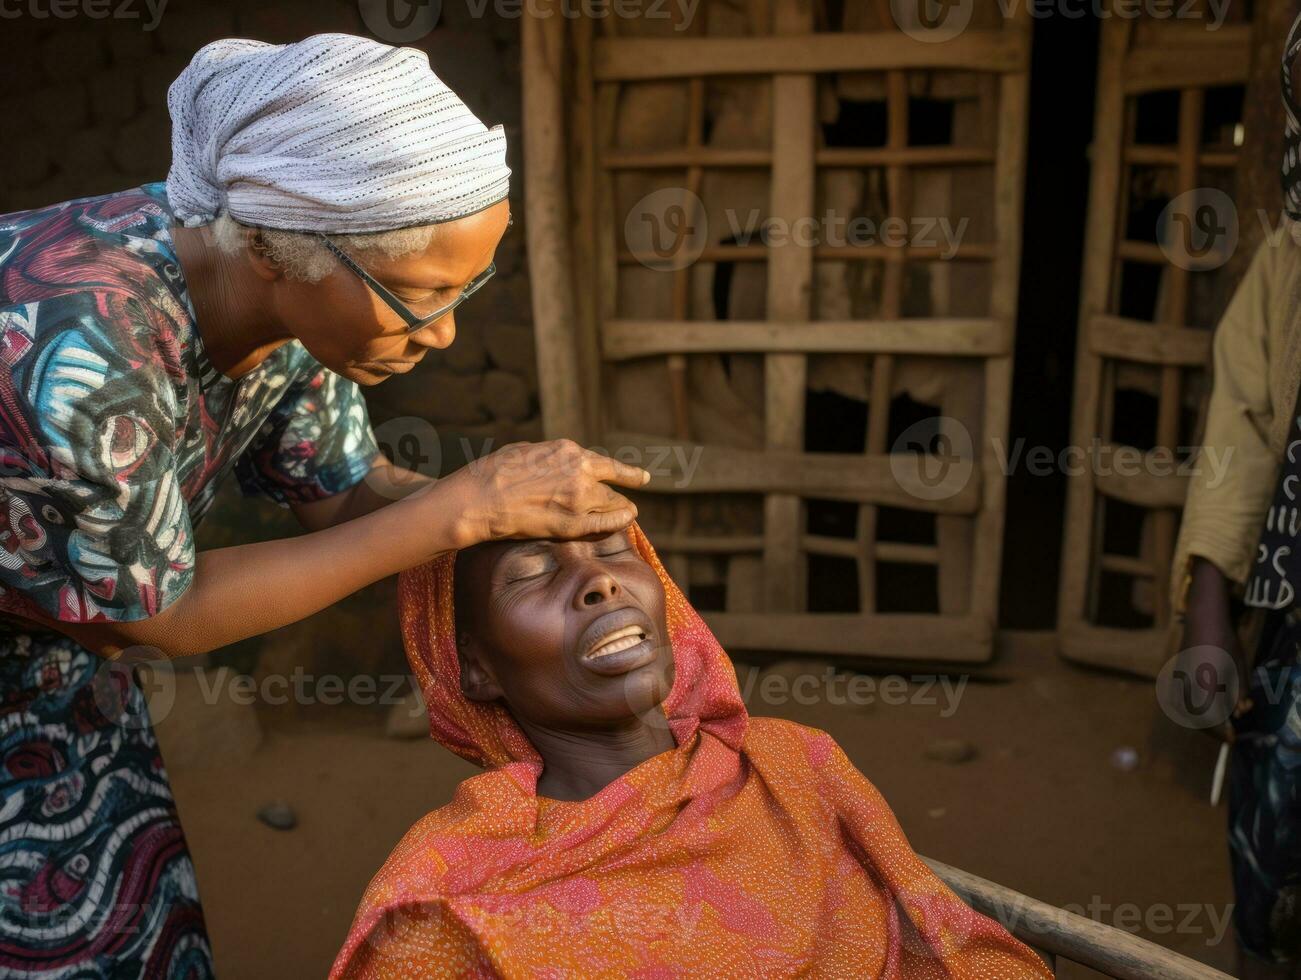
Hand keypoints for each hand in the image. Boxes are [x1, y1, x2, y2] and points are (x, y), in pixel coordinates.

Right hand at [445, 439, 649, 545]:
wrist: (479, 498)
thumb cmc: (493, 473)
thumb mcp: (526, 451)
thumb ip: (549, 457)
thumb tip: (556, 463)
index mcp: (567, 451)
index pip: (604, 463)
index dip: (625, 472)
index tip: (641, 477)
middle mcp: (579, 471)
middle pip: (612, 483)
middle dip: (625, 488)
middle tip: (633, 497)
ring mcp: (579, 499)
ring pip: (612, 504)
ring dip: (620, 508)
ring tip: (629, 512)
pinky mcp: (572, 524)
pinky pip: (605, 524)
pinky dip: (619, 521)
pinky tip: (627, 520)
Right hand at [1174, 558, 1246, 741]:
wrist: (1203, 620)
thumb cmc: (1226, 643)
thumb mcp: (1240, 669)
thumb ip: (1240, 693)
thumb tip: (1239, 712)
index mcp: (1205, 685)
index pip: (1211, 719)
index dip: (1222, 732)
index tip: (1233, 738)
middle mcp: (1188, 685)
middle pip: (1196, 718)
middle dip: (1212, 729)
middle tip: (1226, 734)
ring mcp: (1178, 680)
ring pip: (1186, 710)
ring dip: (1201, 720)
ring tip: (1217, 723)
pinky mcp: (1175, 675)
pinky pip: (1180, 700)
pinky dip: (1191, 709)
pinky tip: (1202, 709)